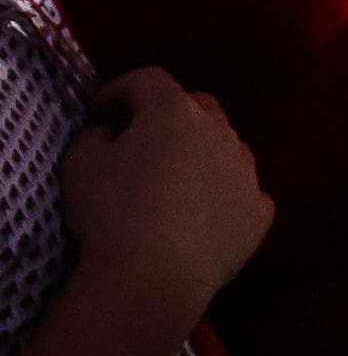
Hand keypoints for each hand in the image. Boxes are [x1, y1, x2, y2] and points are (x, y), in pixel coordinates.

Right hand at [61, 68, 271, 325]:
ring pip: (227, 148)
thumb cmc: (111, 211)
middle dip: (168, 113)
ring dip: (202, 154)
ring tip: (174, 178)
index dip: (120, 89)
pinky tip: (205, 214)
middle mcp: (221, 133)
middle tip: (138, 136)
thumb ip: (94, 135)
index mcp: (176, 113)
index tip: (99, 109)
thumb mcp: (80, 164)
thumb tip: (110, 130)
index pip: (149, 81)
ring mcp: (247, 173)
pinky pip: (244, 194)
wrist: (154, 275)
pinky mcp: (258, 214)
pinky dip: (224, 196)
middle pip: (198, 107)